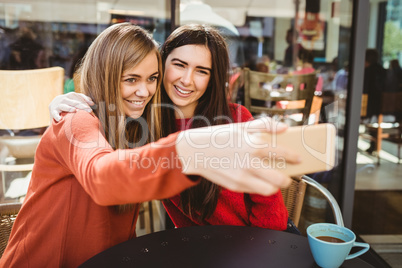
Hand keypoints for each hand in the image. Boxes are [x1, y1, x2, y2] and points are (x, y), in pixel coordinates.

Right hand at [49, 92, 93, 121]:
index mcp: (70, 96)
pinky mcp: (52, 110)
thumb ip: (82, 101)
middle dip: (82, 105)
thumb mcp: (74, 101)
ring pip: (63, 105)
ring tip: (75, 111)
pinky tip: (59, 119)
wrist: (54, 107)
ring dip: (69, 108)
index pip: (78, 96)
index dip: (85, 99)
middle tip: (89, 110)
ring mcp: (57, 104)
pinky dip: (56, 116)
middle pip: (73, 101)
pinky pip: (54, 113)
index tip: (92, 104)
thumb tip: (92, 103)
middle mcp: (63, 98)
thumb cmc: (67, 105)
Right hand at [175, 117, 300, 195]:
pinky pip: (255, 190)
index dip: (294, 158)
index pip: (283, 154)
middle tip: (288, 176)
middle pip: (280, 179)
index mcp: (254, 145)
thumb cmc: (219, 137)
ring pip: (269, 189)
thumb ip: (265, 125)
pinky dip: (260, 186)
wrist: (194, 151)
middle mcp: (250, 163)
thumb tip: (284, 128)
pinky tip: (257, 179)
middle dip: (287, 179)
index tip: (299, 159)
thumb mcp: (241, 126)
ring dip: (275, 186)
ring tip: (274, 181)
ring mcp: (242, 177)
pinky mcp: (235, 186)